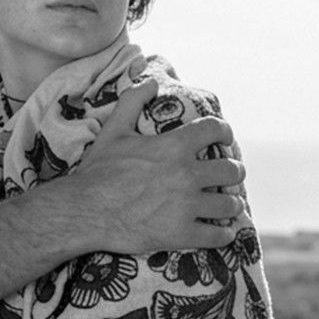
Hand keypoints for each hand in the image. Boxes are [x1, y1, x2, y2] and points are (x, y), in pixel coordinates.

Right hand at [66, 80, 244, 251]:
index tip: (225, 139)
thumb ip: (132, 101)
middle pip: (231, 170)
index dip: (225, 132)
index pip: (215, 130)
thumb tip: (150, 82)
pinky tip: (223, 233)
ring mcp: (186, 206)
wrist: (84, 211)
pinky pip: (216, 236)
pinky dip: (223, 235)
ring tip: (228, 204)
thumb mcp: (113, 131)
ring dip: (232, 204)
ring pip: (229, 204)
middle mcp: (187, 175)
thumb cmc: (98, 171)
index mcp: (174, 147)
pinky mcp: (181, 234)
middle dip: (234, 171)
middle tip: (230, 175)